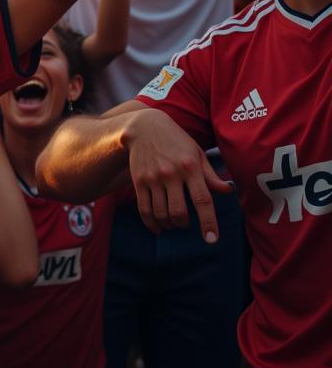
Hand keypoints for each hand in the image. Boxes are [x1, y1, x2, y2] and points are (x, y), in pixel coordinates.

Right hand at [125, 109, 233, 241]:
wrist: (144, 127)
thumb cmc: (176, 141)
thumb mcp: (197, 153)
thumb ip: (211, 174)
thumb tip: (228, 190)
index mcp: (190, 167)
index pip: (202, 200)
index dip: (208, 222)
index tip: (211, 239)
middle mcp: (171, 173)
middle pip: (179, 212)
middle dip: (184, 225)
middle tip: (186, 224)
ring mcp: (153, 178)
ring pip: (161, 213)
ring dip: (169, 225)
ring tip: (173, 224)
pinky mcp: (139, 181)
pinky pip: (144, 209)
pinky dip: (151, 223)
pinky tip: (157, 228)